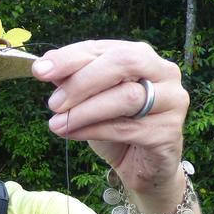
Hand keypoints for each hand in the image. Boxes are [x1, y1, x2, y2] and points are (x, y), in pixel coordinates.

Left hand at [33, 41, 187, 202]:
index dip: (70, 57)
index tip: (40, 70)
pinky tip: (71, 134)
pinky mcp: (169, 132)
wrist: (141, 166)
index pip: (104, 48)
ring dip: (84, 111)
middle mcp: (164, 72)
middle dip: (82, 82)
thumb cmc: (116, 125)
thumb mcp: (90, 100)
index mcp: (142, 56)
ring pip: (126, 97)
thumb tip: (45, 63)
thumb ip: (73, 80)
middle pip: (123, 63)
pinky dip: (93, 131)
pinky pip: (127, 128)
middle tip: (53, 102)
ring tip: (56, 123)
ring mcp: (172, 101)